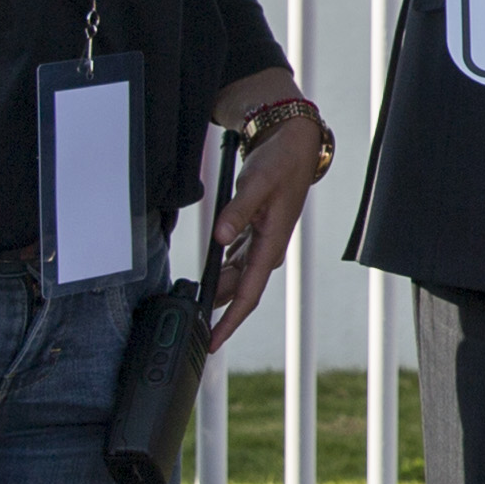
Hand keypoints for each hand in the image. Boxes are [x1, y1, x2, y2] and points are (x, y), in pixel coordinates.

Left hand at [205, 73, 331, 335]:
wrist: (293, 144)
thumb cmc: (281, 163)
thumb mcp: (257, 183)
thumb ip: (237, 211)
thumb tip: (220, 237)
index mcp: (272, 242)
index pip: (249, 293)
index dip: (231, 319)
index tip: (214, 339)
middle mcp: (268, 247)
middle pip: (240, 289)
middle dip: (217, 308)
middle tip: (190, 321)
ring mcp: (262, 241)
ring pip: (236, 276)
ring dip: (217, 288)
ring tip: (193, 299)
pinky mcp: (255, 232)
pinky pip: (236, 260)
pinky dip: (221, 269)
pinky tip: (208, 272)